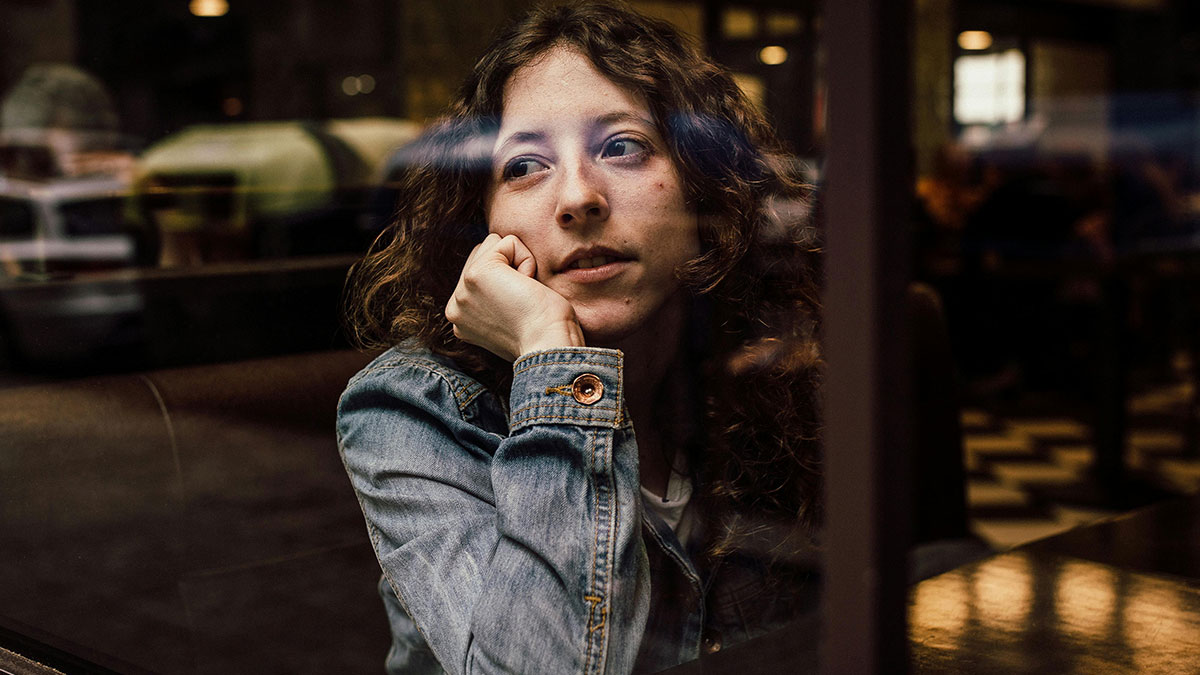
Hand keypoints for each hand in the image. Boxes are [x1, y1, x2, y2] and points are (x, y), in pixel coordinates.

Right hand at [445, 233, 584, 360]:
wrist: (548, 345)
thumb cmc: (542, 335)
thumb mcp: (506, 320)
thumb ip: (491, 299)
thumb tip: (503, 276)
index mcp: (459, 318)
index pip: (478, 271)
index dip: (506, 281)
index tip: (517, 312)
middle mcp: (454, 305)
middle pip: (482, 253)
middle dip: (508, 268)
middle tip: (521, 303)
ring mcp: (462, 289)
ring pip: (493, 244)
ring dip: (518, 264)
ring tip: (523, 295)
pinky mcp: (478, 273)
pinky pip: (509, 242)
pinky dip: (527, 260)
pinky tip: (528, 287)